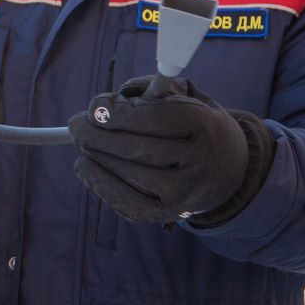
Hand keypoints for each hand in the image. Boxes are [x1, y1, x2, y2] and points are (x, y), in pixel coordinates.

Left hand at [67, 75, 274, 224]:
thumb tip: (110, 100)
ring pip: (129, 174)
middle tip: (76, 124)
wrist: (228, 169)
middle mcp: (198, 162)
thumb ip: (149, 89)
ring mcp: (184, 193)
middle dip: (97, 135)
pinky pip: (126, 202)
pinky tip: (85, 166)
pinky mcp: (168, 214)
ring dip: (96, 156)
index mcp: (203, 125)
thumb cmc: (193, 125)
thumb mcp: (183, 97)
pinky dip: (99, 183)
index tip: (95, 106)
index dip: (118, 113)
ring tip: (82, 143)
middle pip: (137, 148)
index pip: (155, 118)